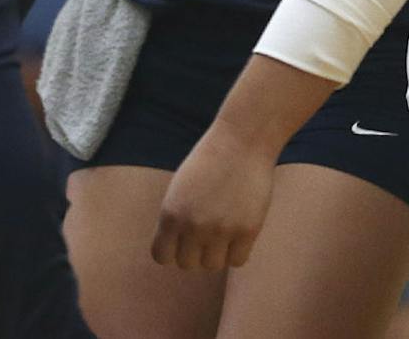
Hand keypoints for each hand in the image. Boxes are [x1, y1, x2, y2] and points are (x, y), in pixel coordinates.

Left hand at [151, 126, 277, 271]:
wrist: (242, 142)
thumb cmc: (210, 161)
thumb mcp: (180, 188)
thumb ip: (176, 218)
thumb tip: (178, 250)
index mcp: (170, 214)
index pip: (162, 256)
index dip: (173, 251)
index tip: (183, 241)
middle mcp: (192, 226)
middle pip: (188, 264)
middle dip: (196, 253)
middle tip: (207, 235)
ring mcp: (220, 230)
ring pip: (213, 266)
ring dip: (217, 254)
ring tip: (224, 233)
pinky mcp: (247, 231)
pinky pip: (237, 261)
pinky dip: (238, 252)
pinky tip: (239, 234)